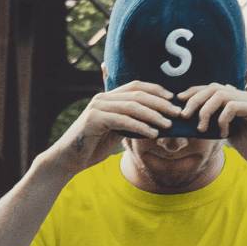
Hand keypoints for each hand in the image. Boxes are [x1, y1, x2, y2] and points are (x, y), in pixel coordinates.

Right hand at [46, 80, 181, 175]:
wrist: (69, 159)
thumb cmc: (93, 147)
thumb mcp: (115, 133)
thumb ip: (129, 124)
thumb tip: (152, 123)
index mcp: (108, 97)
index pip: (136, 86)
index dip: (157, 90)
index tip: (174, 99)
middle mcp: (103, 98)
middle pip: (137, 94)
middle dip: (160, 103)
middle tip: (177, 112)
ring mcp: (98, 107)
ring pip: (132, 106)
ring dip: (153, 115)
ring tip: (168, 124)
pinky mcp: (94, 119)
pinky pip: (123, 120)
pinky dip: (140, 126)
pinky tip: (153, 133)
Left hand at [175, 82, 246, 172]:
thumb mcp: (230, 135)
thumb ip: (217, 125)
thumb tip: (195, 125)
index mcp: (236, 100)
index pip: (210, 88)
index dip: (193, 93)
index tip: (178, 103)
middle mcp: (243, 96)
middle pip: (212, 87)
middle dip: (194, 100)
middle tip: (184, 115)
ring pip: (220, 94)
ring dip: (205, 110)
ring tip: (201, 127)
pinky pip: (232, 106)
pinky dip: (222, 119)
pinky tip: (223, 133)